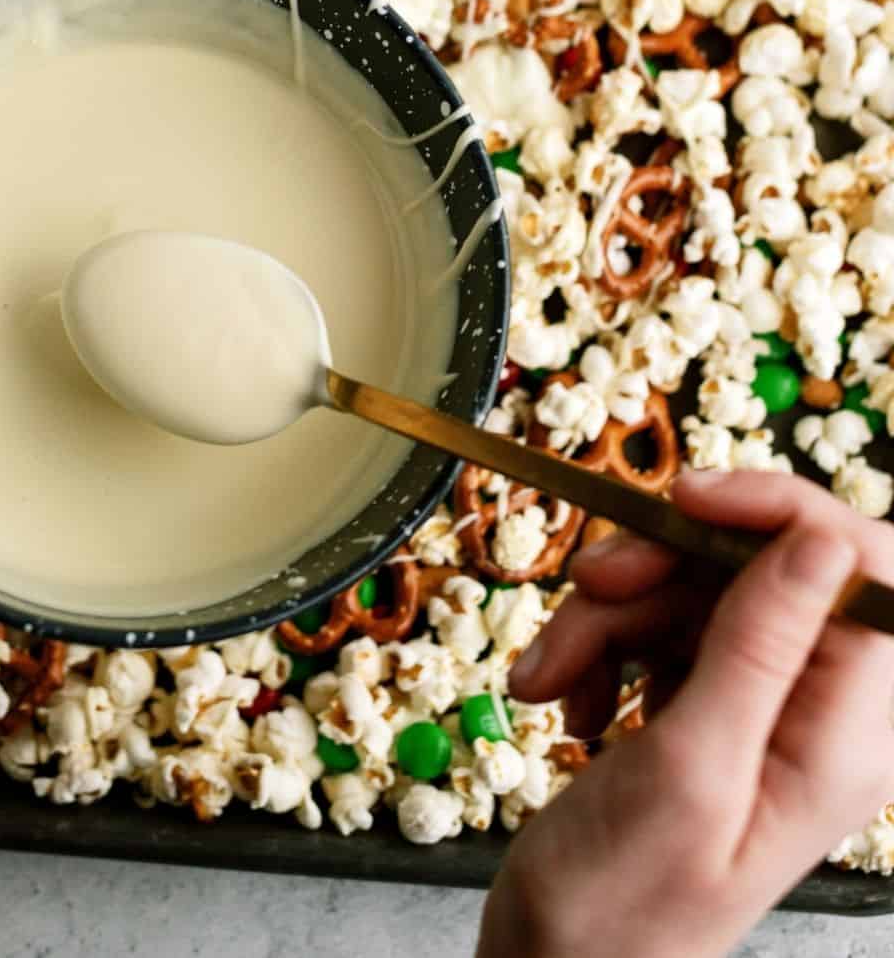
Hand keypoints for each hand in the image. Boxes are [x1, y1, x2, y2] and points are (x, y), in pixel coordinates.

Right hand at [477, 469, 893, 957]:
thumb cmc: (622, 904)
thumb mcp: (690, 768)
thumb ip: (760, 646)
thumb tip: (826, 538)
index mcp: (846, 733)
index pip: (857, 564)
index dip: (778, 511)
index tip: (685, 499)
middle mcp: (816, 712)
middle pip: (757, 565)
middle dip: (659, 566)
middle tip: (589, 590)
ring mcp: (758, 710)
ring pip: (690, 589)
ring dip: (604, 616)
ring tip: (546, 677)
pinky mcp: (704, 709)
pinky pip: (655, 628)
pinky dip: (595, 648)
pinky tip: (560, 696)